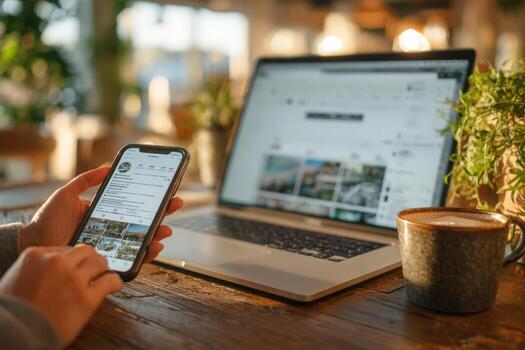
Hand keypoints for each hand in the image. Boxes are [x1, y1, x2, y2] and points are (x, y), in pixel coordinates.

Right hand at [0, 245, 122, 346]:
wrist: (13, 334)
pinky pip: (110, 281)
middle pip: (86, 251)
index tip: (76, 265)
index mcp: (36, 255)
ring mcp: (74, 279)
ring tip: (102, 275)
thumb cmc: (12, 310)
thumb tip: (56, 266)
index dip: (72, 259)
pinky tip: (114, 285)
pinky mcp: (87, 298)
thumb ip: (38, 268)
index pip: (65, 249)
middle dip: (90, 259)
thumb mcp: (17, 278)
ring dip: (102, 269)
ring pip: (100, 262)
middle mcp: (57, 263)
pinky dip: (114, 282)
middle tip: (93, 268)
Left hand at [20, 167, 183, 260]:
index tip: (166, 188)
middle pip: (145, 220)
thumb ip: (87, 180)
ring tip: (166, 228)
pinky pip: (133, 258)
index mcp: (107, 212)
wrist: (35, 243)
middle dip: (163, 212)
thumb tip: (108, 166)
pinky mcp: (110, 260)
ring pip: (143, 239)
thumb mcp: (67, 193)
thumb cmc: (48, 219)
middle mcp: (113, 228)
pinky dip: (148, 253)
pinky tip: (155, 246)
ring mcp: (112, 245)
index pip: (135, 204)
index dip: (152, 197)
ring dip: (159, 233)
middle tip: (175, 203)